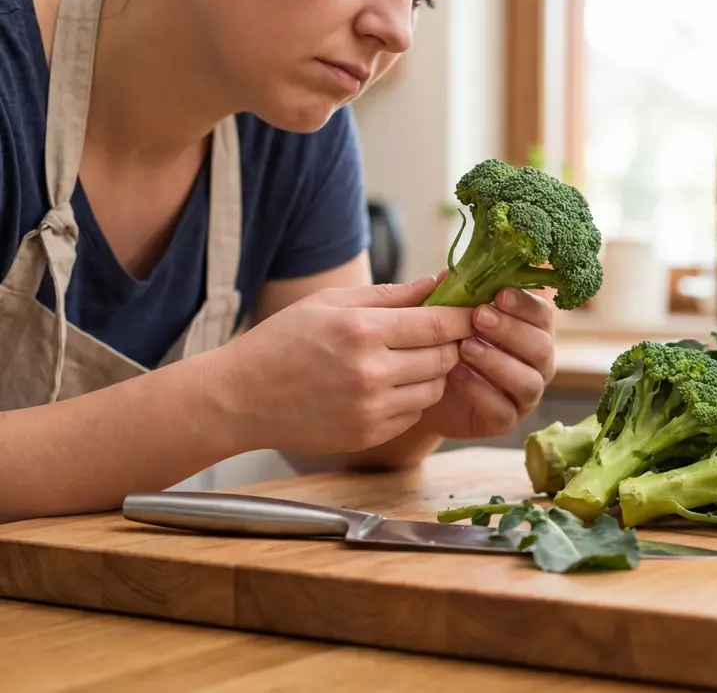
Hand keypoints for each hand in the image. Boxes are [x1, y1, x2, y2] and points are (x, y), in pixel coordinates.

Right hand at [205, 276, 474, 454]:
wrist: (240, 398)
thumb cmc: (283, 341)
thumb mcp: (331, 304)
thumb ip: (390, 295)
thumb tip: (440, 283)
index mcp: (362, 331)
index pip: (439, 324)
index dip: (464, 318)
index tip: (475, 312)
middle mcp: (371, 372)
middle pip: (445, 358)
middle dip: (449, 345)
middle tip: (437, 335)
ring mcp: (371, 408)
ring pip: (434, 389)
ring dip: (431, 374)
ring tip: (405, 360)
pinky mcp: (368, 434)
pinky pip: (413, 414)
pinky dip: (410, 399)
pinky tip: (384, 386)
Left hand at [415, 286, 555, 439]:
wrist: (420, 388)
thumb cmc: (443, 343)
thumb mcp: (445, 316)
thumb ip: (452, 296)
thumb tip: (448, 273)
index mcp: (531, 331)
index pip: (543, 315)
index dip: (526, 304)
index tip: (499, 294)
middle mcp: (536, 363)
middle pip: (542, 348)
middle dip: (511, 331)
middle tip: (479, 317)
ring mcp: (523, 395)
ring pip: (529, 382)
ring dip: (498, 362)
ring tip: (465, 348)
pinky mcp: (505, 421)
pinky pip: (503, 411)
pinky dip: (481, 392)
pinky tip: (456, 375)